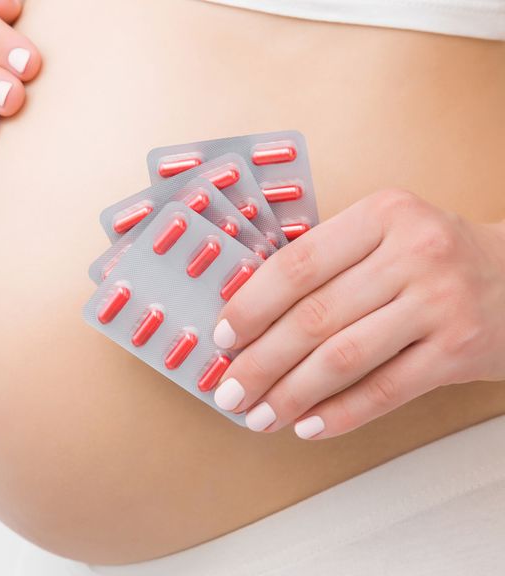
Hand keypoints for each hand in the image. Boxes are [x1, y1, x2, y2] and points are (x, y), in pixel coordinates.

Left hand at [210, 189, 504, 438]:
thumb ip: (328, 263)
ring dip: (290, 394)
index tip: (221, 337)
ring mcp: (441, 302)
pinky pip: (384, 390)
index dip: (250, 306)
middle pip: (314, 317)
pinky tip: (307, 425)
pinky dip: (339, 413)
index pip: (297, 264)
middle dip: (260, 361)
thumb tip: (246, 317)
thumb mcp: (387, 235)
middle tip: (229, 390)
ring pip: (343, 358)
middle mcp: (414, 253)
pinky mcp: (460, 350)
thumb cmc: (437, 259)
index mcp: (383, 214)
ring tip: (258, 415)